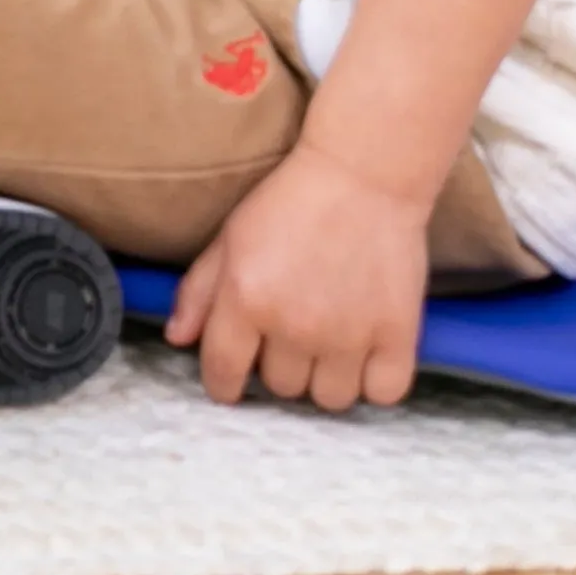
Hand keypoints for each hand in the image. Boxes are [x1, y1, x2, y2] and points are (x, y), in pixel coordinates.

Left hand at [164, 143, 431, 410]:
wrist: (362, 176)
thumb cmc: (290, 202)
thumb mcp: (231, 237)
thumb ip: (199, 292)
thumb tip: (177, 339)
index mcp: (247, 300)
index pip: (224, 372)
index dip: (223, 385)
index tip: (230, 384)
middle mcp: (295, 326)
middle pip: (281, 387)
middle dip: (279, 365)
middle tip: (291, 333)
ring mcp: (349, 336)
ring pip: (329, 399)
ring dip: (325, 378)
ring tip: (329, 343)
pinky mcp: (398, 336)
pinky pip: (382, 394)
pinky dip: (374, 382)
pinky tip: (367, 353)